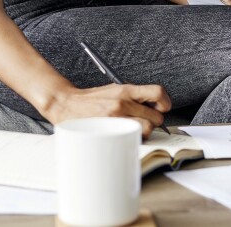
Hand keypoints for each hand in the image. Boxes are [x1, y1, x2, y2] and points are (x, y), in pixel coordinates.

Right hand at [43, 83, 171, 139]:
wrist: (65, 104)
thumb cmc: (91, 100)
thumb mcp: (114, 90)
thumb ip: (133, 96)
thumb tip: (153, 106)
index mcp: (125, 90)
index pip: (158, 93)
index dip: (165, 103)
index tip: (162, 108)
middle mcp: (123, 102)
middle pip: (156, 117)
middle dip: (153, 122)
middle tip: (144, 122)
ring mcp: (116, 118)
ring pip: (147, 130)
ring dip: (144, 133)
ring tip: (134, 131)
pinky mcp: (110, 130)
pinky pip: (133, 138)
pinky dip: (133, 140)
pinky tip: (126, 137)